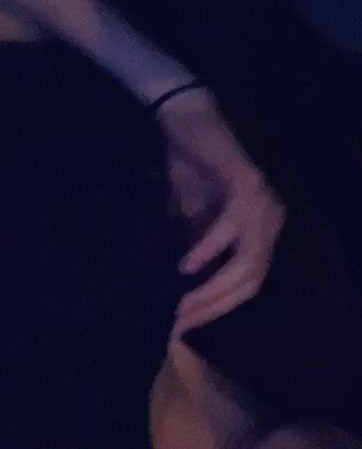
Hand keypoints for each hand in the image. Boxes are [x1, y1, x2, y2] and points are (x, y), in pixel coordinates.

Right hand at [156, 87, 285, 334]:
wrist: (185, 121)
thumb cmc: (189, 170)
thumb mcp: (192, 222)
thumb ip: (197, 252)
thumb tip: (179, 296)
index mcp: (259, 232)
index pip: (247, 284)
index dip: (218, 308)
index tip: (184, 327)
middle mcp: (268, 221)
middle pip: (251, 281)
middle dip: (215, 306)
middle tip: (181, 322)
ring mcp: (263, 203)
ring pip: (248, 262)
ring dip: (214, 287)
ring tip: (183, 303)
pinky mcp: (248, 184)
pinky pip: (233, 226)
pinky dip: (210, 248)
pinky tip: (187, 264)